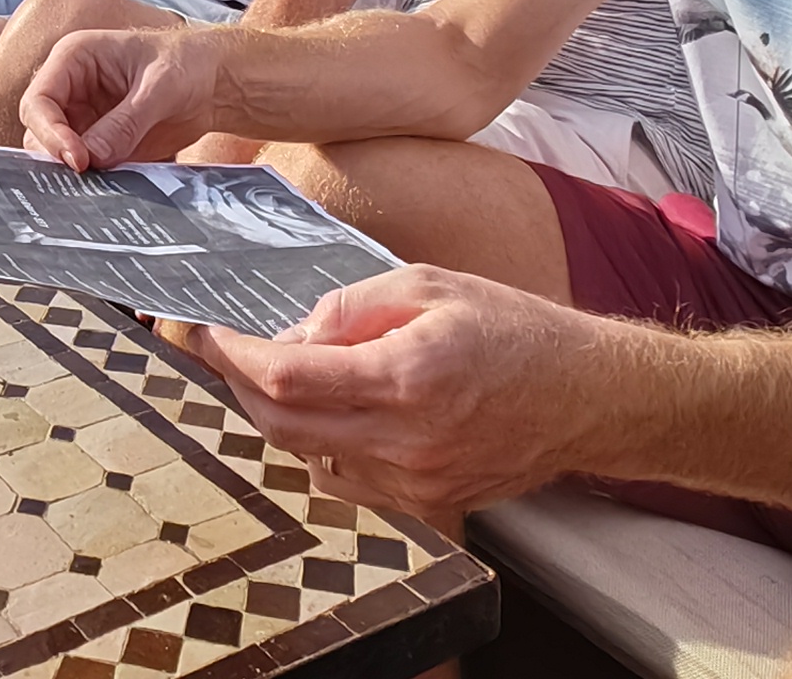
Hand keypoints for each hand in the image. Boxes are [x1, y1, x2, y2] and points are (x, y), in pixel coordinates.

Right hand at [18, 23, 219, 168]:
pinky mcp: (98, 144)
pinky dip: (91, 181)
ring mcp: (82, 119)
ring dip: (72, 172)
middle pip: (38, 131)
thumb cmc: (186, 64)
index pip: (39, 101)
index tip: (77, 160)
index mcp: (73, 59)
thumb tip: (92, 157)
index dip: (50, 132)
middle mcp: (70, 90)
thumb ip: (125, 123)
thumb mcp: (159, 87)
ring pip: (55, 154)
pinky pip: (83, 168)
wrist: (213, 83)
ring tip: (101, 183)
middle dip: (57, 156)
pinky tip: (110, 187)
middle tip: (87, 176)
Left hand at [200, 266, 608, 521]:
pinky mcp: (424, 505)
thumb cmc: (515, 331)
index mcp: (406, 376)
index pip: (286, 376)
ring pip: (309, 456)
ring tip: (289, 376)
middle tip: (225, 353)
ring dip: (283, 416)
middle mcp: (406, 439)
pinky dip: (326, 444)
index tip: (205, 333)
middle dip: (239, 386)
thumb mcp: (432, 286)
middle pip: (281, 425)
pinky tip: (341, 412)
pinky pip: (346, 479)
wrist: (586, 398)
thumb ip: (354, 306)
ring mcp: (414, 482)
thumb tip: (293, 334)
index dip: (231, 355)